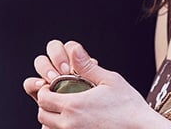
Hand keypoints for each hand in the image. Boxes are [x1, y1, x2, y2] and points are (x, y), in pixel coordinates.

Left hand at [23, 40, 166, 128]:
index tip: (55, 86)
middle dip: (47, 105)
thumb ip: (87, 66)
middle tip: (60, 97)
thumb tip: (73, 49)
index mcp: (73, 105)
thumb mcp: (110, 80)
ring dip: (53, 118)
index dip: (45, 90)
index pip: (42, 98)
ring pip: (49, 127)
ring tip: (68, 111)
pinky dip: (63, 128)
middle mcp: (70, 124)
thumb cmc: (129, 106)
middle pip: (42, 114)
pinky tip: (77, 122)